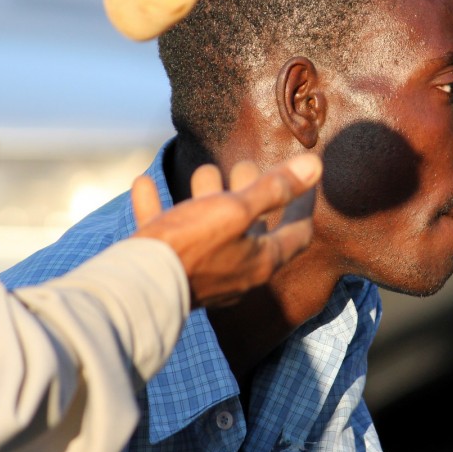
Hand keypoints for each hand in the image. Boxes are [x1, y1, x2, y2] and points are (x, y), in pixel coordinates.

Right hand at [131, 154, 321, 307]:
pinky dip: (159, 209)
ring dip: (206, 197)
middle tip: (246, 165)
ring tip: (203, 171)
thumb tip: (315, 165)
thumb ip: (273, 188)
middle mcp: (236, 270)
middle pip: (251, 227)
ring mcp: (201, 272)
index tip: (307, 179)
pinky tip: (144, 185)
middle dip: (250, 192)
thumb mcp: (235, 209)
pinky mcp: (168, 269)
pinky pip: (168, 234)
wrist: (137, 286)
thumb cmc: (191, 246)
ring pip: (209, 228)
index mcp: (260, 260)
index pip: (297, 232)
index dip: (304, 203)